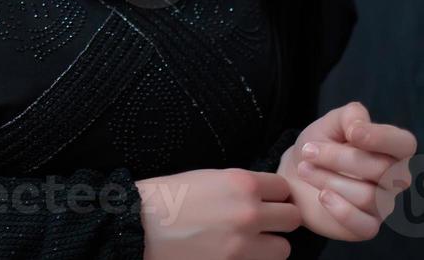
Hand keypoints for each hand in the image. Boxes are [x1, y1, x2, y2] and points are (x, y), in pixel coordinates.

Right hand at [136, 167, 299, 259]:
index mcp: (241, 183)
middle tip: (260, 222)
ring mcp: (244, 244)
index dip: (273, 194)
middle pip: (292, 218)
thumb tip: (260, 197)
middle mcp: (249, 212)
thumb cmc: (165, 198)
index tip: (264, 199)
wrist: (137, 225)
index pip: (283, 188)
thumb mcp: (205, 178)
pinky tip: (233, 253)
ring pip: (283, 248)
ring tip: (248, 242)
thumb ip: (237, 186)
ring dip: (269, 245)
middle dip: (278, 220)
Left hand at [277, 101, 418, 240]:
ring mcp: (382, 204)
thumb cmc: (317, 146)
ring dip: (327, 180)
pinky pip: (364, 225)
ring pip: (368, 195)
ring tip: (304, 170)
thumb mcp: (328, 124)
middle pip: (382, 169)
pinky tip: (322, 196)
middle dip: (338, 158)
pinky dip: (340, 210)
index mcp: (389, 149)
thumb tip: (359, 127)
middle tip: (308, 151)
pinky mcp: (366, 226)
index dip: (382, 138)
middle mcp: (393, 179)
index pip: (404, 144)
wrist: (293, 175)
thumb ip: (348, 116)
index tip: (352, 134)